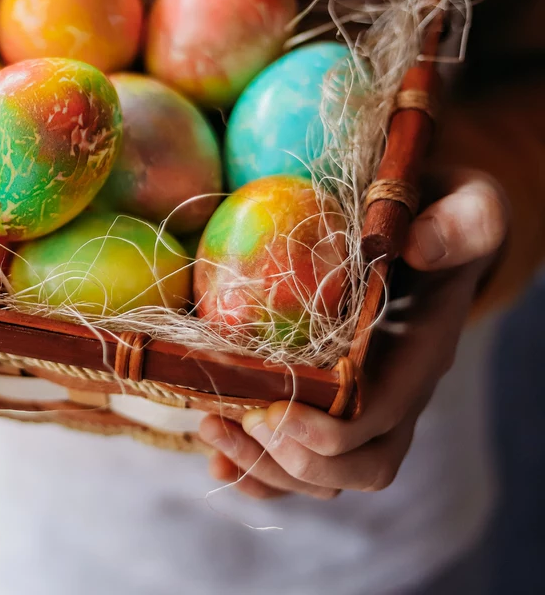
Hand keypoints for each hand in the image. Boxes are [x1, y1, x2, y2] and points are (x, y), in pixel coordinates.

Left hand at [199, 168, 507, 499]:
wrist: (428, 228)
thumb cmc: (442, 214)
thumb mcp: (466, 204)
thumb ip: (459, 222)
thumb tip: (419, 246)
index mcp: (422, 354)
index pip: (382, 417)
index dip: (330, 430)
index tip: (274, 411)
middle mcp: (395, 393)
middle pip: (356, 466)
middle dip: (292, 459)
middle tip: (235, 420)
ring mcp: (361, 405)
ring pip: (322, 473)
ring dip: (263, 466)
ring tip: (210, 427)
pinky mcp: (328, 400)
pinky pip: (296, 459)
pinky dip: (255, 468)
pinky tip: (215, 456)